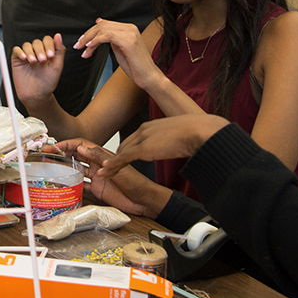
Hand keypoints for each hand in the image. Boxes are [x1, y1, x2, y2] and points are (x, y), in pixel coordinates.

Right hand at [10, 34, 65, 106]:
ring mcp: (27, 56)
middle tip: (42, 60)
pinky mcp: (17, 60)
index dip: (49, 45)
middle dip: (40, 50)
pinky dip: (20, 52)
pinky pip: (16, 50)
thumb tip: (59, 36)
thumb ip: (59, 50)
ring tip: (33, 61)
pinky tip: (24, 58)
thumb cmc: (47, 83)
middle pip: (37, 42)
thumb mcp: (57, 66)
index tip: (50, 55)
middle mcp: (37, 53)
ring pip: (27, 45)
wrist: (36, 95)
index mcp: (48, 53)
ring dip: (30, 51)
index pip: (47, 40)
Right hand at [55, 138, 169, 216]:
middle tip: (47, 155)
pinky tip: (63, 186)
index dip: (67, 144)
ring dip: (65, 168)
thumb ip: (100, 158)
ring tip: (51, 168)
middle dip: (62, 154)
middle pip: (76, 156)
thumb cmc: (137, 182)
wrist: (145, 200)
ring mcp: (97, 177)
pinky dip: (72, 185)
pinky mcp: (98, 190)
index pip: (82, 146)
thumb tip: (81, 147)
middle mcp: (98, 165)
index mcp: (103, 156)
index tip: (55, 146)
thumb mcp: (118, 168)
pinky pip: (81, 186)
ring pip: (77, 170)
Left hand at [73, 19, 160, 90]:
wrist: (149, 77)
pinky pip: (106, 36)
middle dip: (87, 35)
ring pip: (102, 30)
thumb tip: (100, 26)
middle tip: (78, 46)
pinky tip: (90, 49)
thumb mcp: (119, 49)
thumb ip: (110, 38)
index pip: (105, 24)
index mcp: (129, 28)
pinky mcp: (128, 41)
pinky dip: (95, 42)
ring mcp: (130, 33)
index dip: (91, 32)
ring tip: (83, 50)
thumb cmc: (136, 67)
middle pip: (102, 25)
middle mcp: (130, 28)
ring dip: (89, 40)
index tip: (82, 42)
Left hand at [96, 114, 227, 174]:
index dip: (125, 150)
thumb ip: (173, 139)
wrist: (199, 130)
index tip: (118, 158)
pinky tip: (104, 171)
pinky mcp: (143, 149)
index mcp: (151, 126)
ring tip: (98, 170)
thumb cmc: (196, 132)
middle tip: (103, 165)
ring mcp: (142, 139)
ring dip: (107, 162)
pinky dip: (112, 166)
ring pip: (119, 152)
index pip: (133, 140)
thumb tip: (178, 145)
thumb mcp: (180, 134)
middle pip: (123, 145)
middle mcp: (143, 131)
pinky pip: (122, 159)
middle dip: (112, 156)